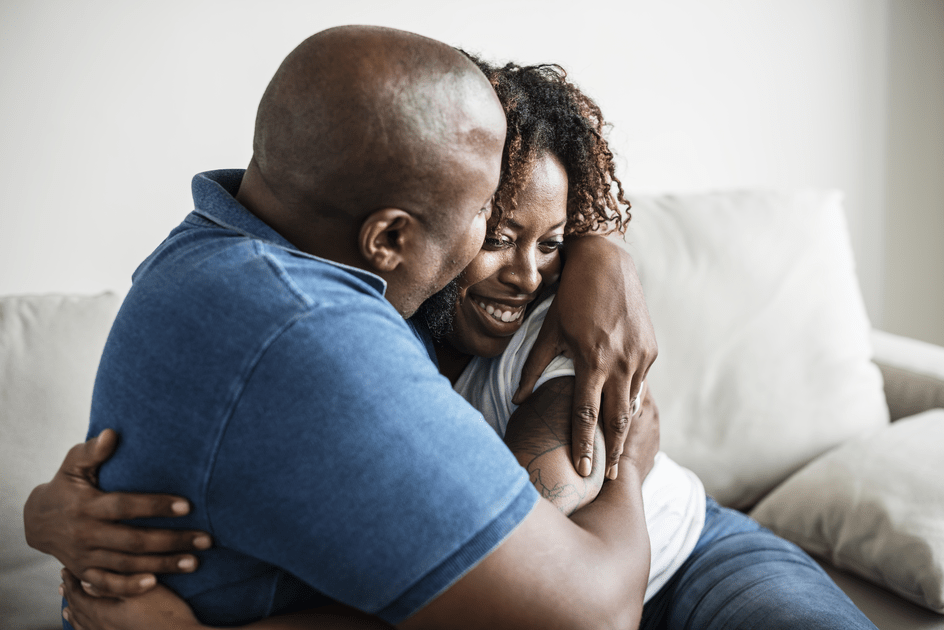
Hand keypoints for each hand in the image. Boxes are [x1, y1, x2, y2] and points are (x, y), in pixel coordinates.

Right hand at [23, 429, 211, 596]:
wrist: (37, 521)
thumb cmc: (66, 486)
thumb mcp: (73, 465)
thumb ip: (92, 451)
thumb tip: (112, 433)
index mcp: (88, 506)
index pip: (125, 506)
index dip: (155, 506)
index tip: (188, 506)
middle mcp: (87, 534)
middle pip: (133, 541)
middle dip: (171, 541)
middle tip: (205, 539)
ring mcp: (85, 556)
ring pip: (127, 565)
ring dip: (162, 565)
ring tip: (195, 561)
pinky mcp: (85, 572)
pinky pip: (108, 584)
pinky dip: (129, 587)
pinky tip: (156, 584)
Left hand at [61, 568, 202, 629]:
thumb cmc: (165, 613)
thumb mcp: (142, 590)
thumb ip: (114, 584)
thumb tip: (90, 577)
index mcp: (103, 613)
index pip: (79, 595)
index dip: (71, 582)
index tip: (66, 570)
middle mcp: (101, 629)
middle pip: (78, 612)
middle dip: (70, 596)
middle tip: (64, 586)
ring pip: (84, 627)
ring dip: (75, 615)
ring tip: (68, 609)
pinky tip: (88, 629)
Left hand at [514, 235, 656, 479]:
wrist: (607, 263)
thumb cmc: (570, 296)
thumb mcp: (548, 330)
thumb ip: (534, 366)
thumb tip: (518, 400)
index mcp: (592, 360)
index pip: (586, 414)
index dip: (583, 446)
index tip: (583, 472)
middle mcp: (620, 362)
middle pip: (617, 420)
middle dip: (612, 452)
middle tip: (608, 478)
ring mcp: (640, 356)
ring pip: (632, 404)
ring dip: (623, 431)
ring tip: (616, 456)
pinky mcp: (650, 349)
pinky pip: (640, 383)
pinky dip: (630, 401)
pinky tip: (623, 416)